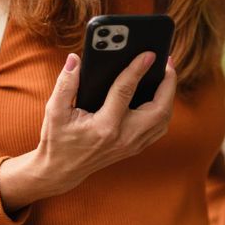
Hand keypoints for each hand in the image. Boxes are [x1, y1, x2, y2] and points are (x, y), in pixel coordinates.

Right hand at [35, 50, 176, 192]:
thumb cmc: (57, 139)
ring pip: (163, 119)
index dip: (138, 69)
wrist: (61, 170)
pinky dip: (164, 108)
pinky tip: (160, 93)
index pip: (125, 91)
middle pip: (159, 109)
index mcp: (104, 126)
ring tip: (166, 73)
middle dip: (168, 83)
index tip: (149, 54)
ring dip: (169, 95)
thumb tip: (75, 59)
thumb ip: (65, 83)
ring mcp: (132, 145)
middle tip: (167, 60)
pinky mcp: (134, 147)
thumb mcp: (55, 110)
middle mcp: (123, 137)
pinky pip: (159, 127)